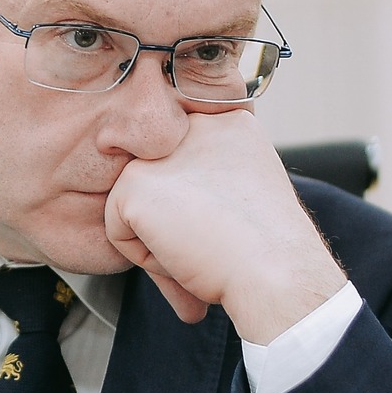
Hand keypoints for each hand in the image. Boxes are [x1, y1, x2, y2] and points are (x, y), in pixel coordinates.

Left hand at [104, 110, 346, 343]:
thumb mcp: (247, 194)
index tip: (226, 231)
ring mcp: (159, 150)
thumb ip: (210, 182)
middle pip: (159, 186)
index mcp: (227, 123)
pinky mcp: (134, 182)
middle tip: (211, 250)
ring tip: (201, 251)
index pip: (185, 168)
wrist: (273, 269)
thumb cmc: (270, 248)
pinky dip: (145, 258)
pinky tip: (182, 255)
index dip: (198, 211)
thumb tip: (177, 204)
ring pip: (137, 208)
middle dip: (175, 226)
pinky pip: (118, 232)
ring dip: (161, 242)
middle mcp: (191, 125)